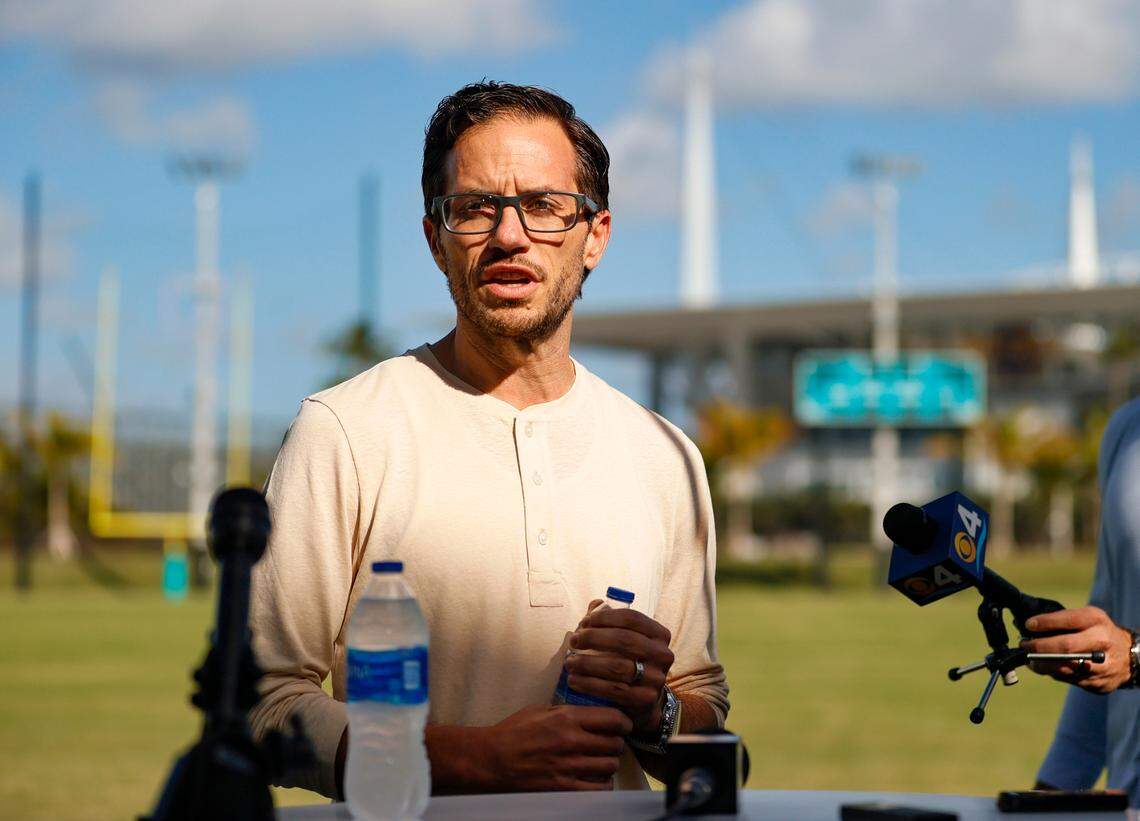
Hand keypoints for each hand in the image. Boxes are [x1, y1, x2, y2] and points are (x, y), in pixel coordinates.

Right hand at [481, 704, 631, 790]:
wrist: (491, 759)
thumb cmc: (513, 731)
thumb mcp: (540, 710)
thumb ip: (567, 711)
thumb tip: (591, 713)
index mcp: (566, 718)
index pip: (613, 719)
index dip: (624, 722)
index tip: (623, 726)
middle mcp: (571, 741)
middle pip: (615, 743)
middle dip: (616, 743)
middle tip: (610, 744)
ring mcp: (568, 767)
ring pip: (610, 766)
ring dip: (609, 763)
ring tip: (601, 761)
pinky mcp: (563, 789)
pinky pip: (598, 789)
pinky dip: (602, 784)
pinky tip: (595, 778)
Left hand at [566, 604, 673, 732]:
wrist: (645, 700)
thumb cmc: (630, 662)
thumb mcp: (627, 640)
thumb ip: (610, 621)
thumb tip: (595, 604)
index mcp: (659, 634)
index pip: (631, 618)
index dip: (604, 618)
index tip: (583, 622)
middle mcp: (662, 654)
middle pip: (624, 640)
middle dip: (593, 638)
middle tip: (573, 641)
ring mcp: (656, 678)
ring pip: (617, 666)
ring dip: (587, 663)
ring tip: (569, 662)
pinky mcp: (645, 699)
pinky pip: (613, 689)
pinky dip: (589, 684)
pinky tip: (574, 680)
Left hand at [1020, 606, 1132, 692]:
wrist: (1130, 657)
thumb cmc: (1100, 632)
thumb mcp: (1089, 618)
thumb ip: (1065, 621)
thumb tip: (1033, 628)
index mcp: (1097, 621)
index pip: (1069, 620)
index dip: (1046, 622)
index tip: (1029, 625)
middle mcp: (1102, 642)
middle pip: (1065, 646)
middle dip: (1039, 647)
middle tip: (1025, 645)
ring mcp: (1102, 665)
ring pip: (1065, 667)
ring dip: (1041, 664)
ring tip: (1030, 659)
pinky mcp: (1099, 683)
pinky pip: (1069, 679)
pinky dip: (1054, 673)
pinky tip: (1046, 667)